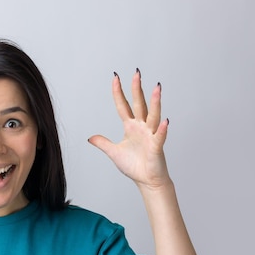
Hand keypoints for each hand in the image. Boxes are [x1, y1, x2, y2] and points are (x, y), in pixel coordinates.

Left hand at [88, 70, 170, 189]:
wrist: (146, 180)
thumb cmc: (134, 166)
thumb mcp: (113, 152)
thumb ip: (103, 143)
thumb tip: (90, 137)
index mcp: (130, 127)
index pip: (123, 106)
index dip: (118, 92)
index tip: (115, 78)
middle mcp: (141, 127)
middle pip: (139, 104)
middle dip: (137, 89)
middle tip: (136, 73)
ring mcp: (150, 135)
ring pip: (152, 115)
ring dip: (155, 102)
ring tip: (157, 87)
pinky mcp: (156, 147)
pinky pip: (159, 136)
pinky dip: (162, 129)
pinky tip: (164, 121)